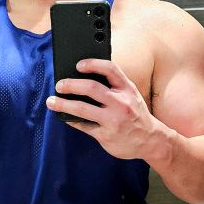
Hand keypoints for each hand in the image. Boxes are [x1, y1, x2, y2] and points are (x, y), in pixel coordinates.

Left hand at [47, 58, 162, 160]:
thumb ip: (114, 86)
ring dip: (63, 104)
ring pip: (82, 108)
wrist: (151, 140)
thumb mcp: (131, 95)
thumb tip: (85, 78)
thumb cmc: (136, 115)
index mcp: (127, 89)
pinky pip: (83, 125)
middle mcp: (121, 103)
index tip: (78, 65)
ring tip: (52, 102)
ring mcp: (113, 120)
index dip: (92, 64)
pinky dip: (71, 120)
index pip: (110, 69)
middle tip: (59, 85)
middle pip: (91, 88)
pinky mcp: (106, 135)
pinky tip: (64, 116)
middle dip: (70, 85)